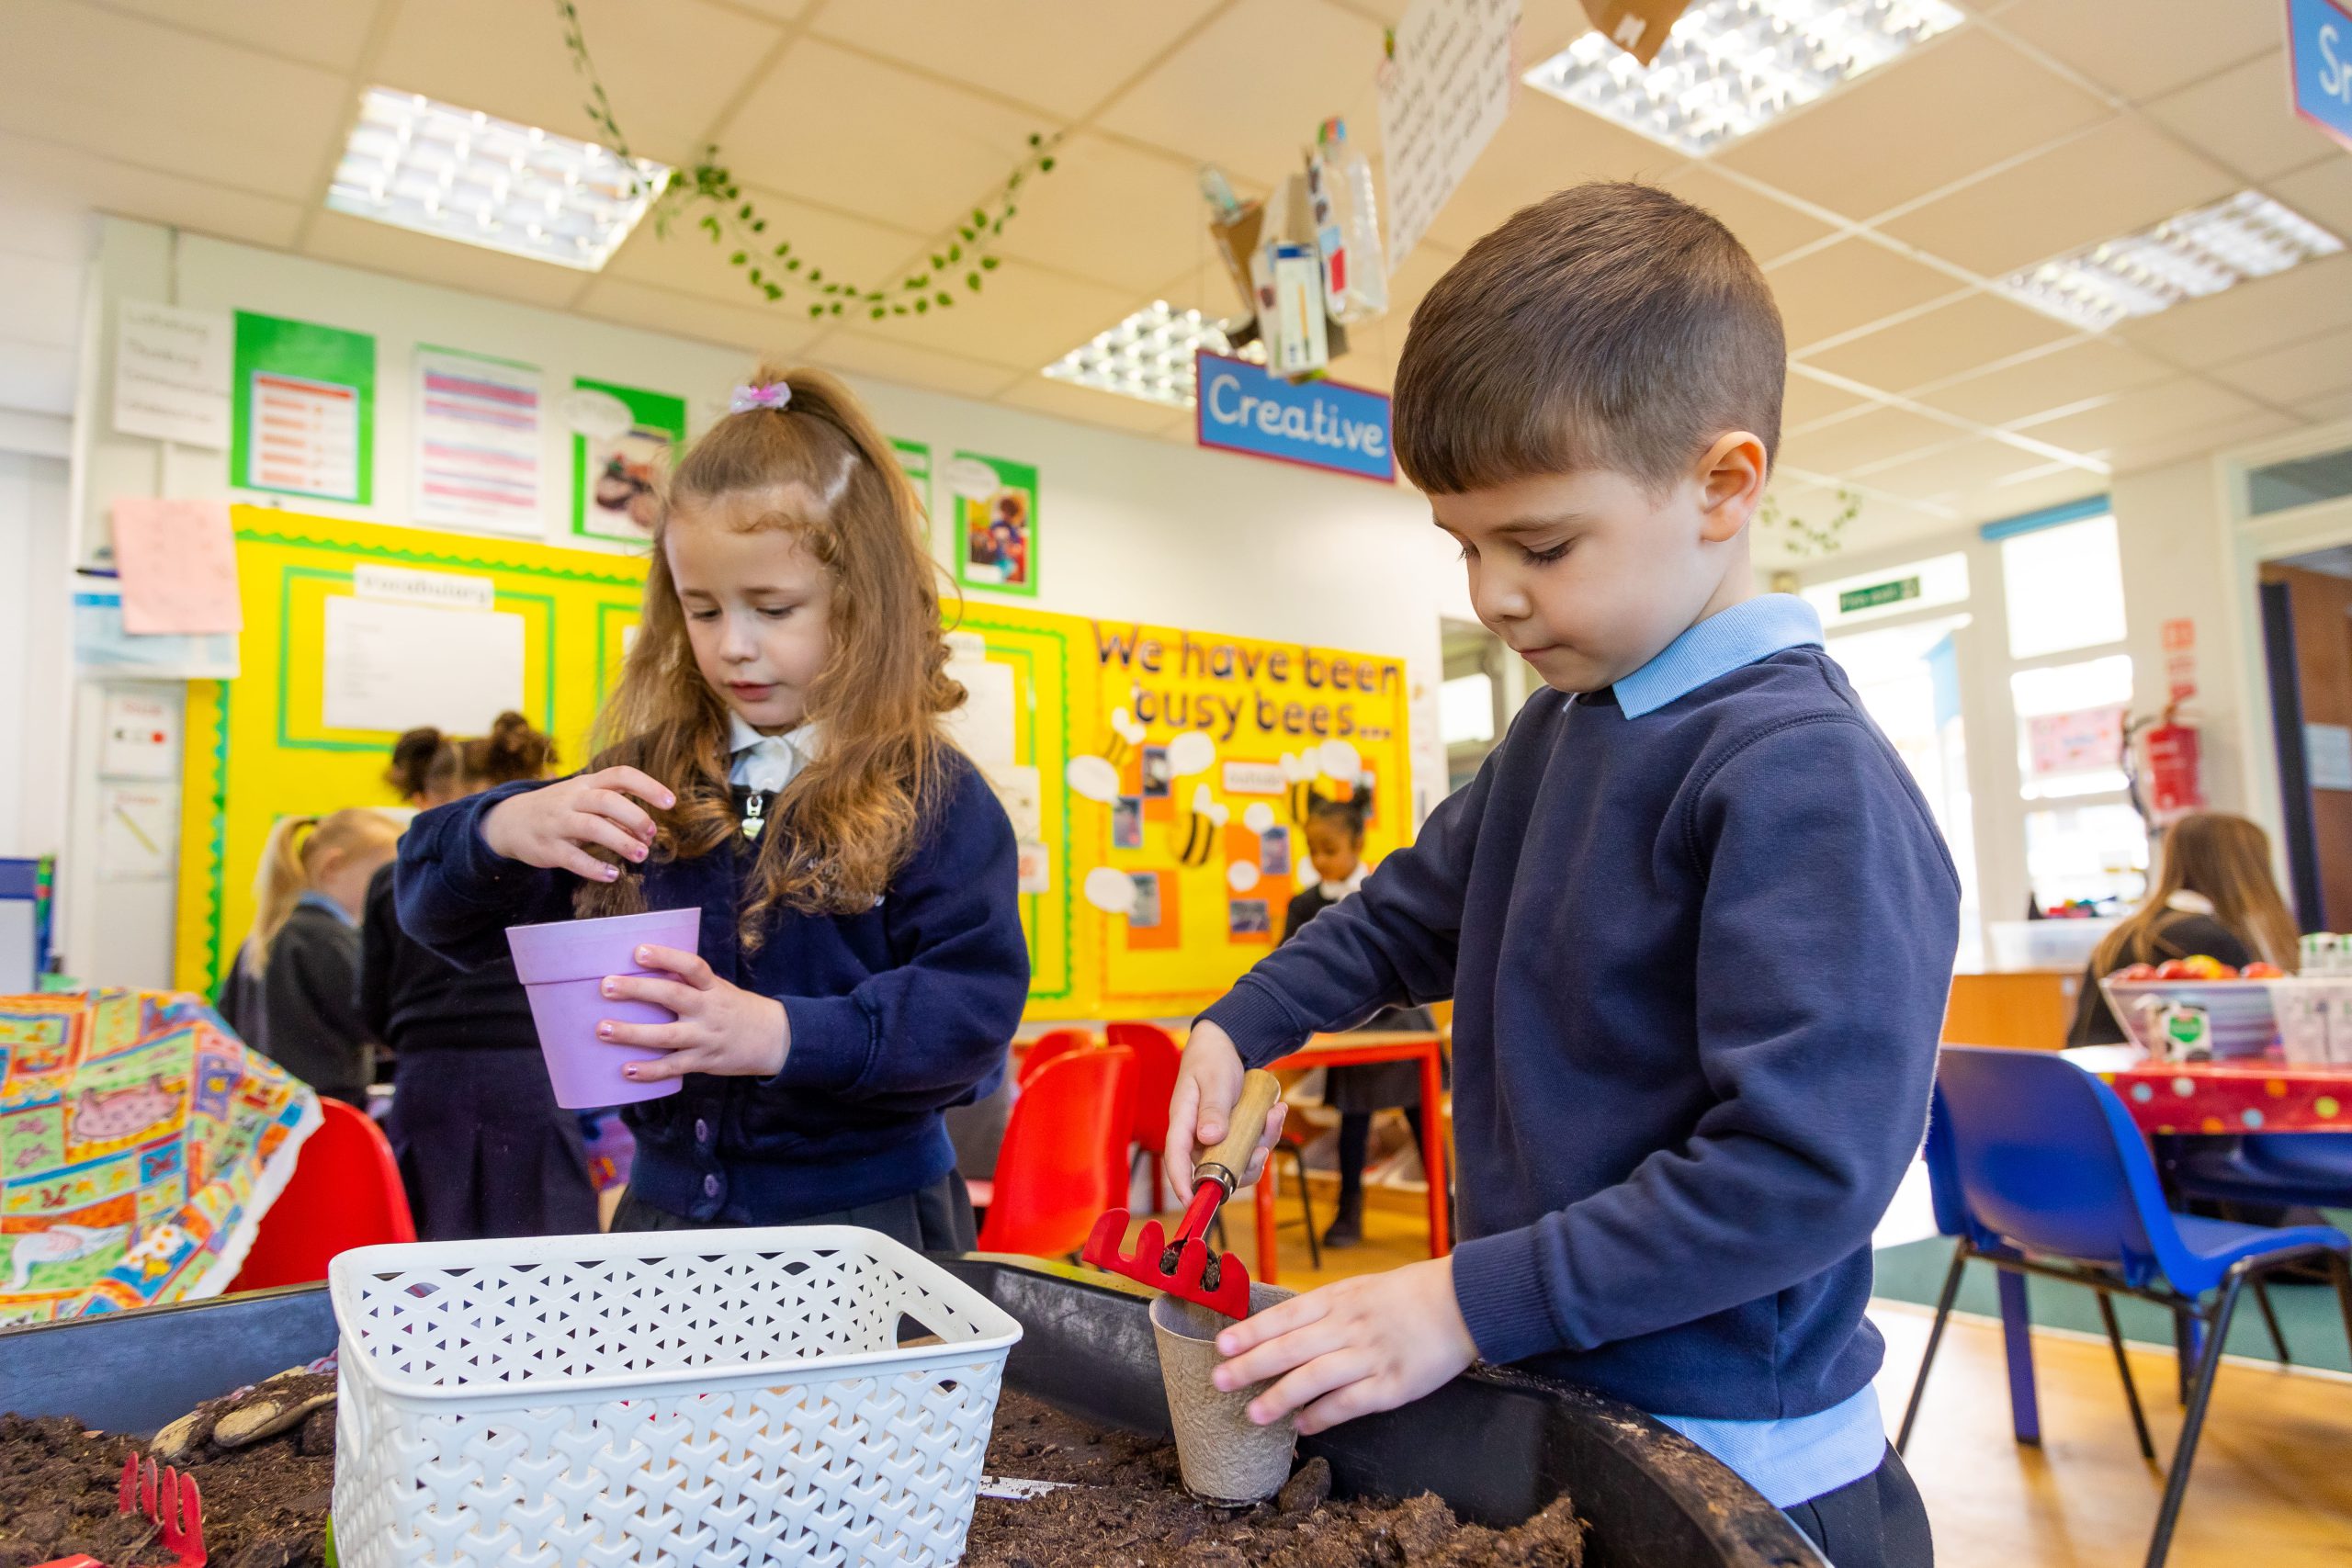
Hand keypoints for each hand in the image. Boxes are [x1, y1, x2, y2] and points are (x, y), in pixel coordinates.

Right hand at [481, 766, 675, 880]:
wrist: (508, 821)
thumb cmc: (560, 810)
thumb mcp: (584, 800)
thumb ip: (614, 811)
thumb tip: (647, 831)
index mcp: (586, 784)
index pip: (620, 775)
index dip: (648, 786)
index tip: (671, 802)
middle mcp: (571, 799)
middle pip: (607, 800)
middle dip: (635, 816)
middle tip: (651, 834)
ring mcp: (557, 822)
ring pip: (591, 827)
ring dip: (620, 842)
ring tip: (640, 855)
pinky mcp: (547, 848)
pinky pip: (572, 858)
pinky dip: (594, 867)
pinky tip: (612, 875)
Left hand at [600, 944, 788, 1079]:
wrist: (773, 1039)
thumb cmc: (735, 1009)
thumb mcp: (719, 989)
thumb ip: (689, 983)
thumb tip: (644, 972)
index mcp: (713, 987)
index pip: (692, 967)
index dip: (666, 957)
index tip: (639, 951)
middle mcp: (709, 1009)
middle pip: (673, 996)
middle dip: (637, 990)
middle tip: (606, 986)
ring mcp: (705, 1037)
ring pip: (666, 1035)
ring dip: (632, 1033)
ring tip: (603, 1029)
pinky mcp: (703, 1061)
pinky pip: (673, 1067)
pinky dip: (650, 1070)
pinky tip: (627, 1070)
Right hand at [1165, 1022, 1284, 1191]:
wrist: (1224, 1045)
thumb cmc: (1211, 1059)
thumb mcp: (1213, 1080)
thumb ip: (1212, 1108)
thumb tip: (1209, 1138)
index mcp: (1182, 1121)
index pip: (1175, 1158)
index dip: (1182, 1183)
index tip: (1193, 1202)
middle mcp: (1197, 1136)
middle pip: (1214, 1169)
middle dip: (1242, 1167)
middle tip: (1262, 1149)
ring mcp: (1215, 1137)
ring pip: (1238, 1160)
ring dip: (1261, 1145)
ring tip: (1274, 1114)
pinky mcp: (1233, 1134)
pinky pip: (1250, 1145)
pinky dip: (1267, 1133)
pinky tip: (1276, 1109)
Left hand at [1211, 1259, 1476, 1433]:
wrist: (1462, 1301)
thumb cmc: (1406, 1295)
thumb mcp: (1359, 1289)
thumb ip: (1323, 1310)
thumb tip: (1281, 1332)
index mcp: (1339, 1299)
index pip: (1286, 1316)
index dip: (1252, 1331)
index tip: (1222, 1344)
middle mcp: (1349, 1326)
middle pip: (1291, 1348)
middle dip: (1251, 1365)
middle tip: (1219, 1380)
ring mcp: (1371, 1356)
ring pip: (1315, 1378)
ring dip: (1280, 1397)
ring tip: (1253, 1414)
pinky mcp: (1393, 1385)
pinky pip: (1350, 1403)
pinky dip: (1323, 1415)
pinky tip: (1302, 1426)